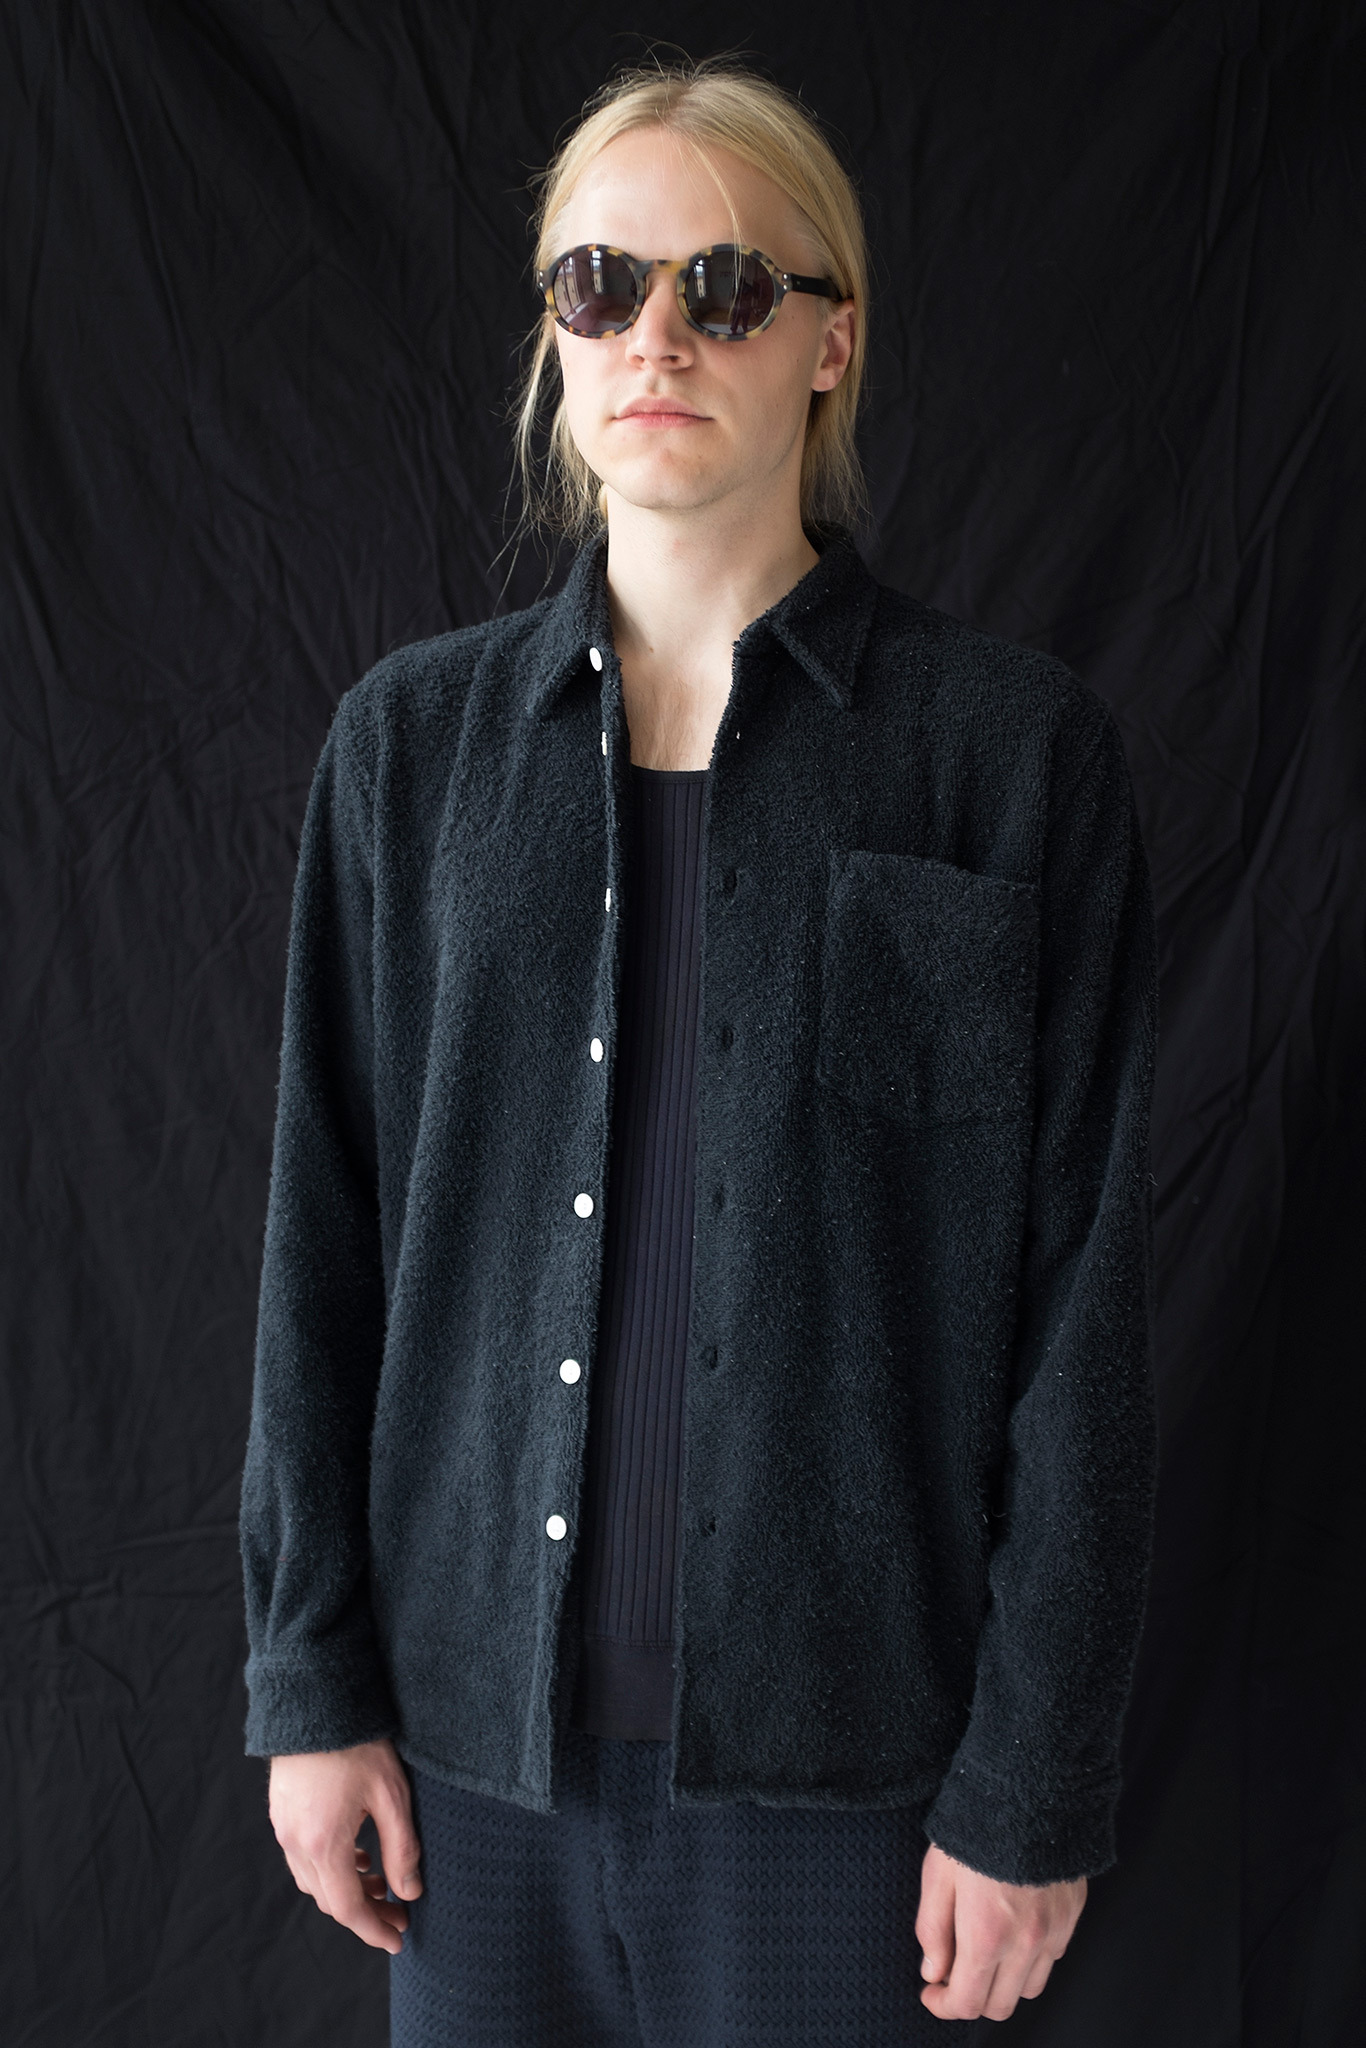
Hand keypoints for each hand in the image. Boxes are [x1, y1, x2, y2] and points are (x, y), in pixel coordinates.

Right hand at [267, 1737, 421, 1954]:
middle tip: (399, 1912)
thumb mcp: (392, 1794)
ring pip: (314, 1881)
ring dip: (347, 1890)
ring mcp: (284, 1829)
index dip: (374, 1929)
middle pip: (330, 1900)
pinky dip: (331, 1868)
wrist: (315, 1700)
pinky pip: (304, 1859)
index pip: (348, 1907)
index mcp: (324, 1843)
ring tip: (382, 1881)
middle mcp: (296, 1843)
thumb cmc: (358, 1743)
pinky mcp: (282, 1814)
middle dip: (366, 1912)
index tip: (398, 1940)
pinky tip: (358, 1855)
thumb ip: (402, 1847)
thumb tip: (409, 1892)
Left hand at [915, 1840, 1085, 2020]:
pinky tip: (1013, 1933)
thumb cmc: (975, 1826)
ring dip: (1003, 1983)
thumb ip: (932, 1930)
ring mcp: (1053, 1932)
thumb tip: (933, 1971)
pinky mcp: (1072, 1916)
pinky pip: (1052, 1959)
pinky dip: (1031, 1960)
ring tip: (985, 1953)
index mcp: (986, 1936)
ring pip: (1028, 1988)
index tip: (931, 1991)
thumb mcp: (937, 1875)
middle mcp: (1025, 1944)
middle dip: (971, 1998)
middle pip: (999, 2006)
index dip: (942, 2005)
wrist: (1028, 1788)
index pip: (967, 2003)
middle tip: (953, 1974)